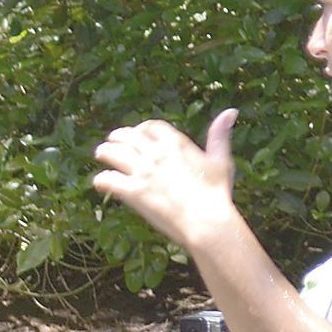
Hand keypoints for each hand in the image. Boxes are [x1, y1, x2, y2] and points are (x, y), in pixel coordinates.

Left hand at [91, 109, 240, 251]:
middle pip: (128, 137)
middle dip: (118, 137)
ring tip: (100, 153)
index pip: (151, 127)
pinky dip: (102, 180)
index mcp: (176, 143)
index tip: (137, 132)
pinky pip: (109, 181)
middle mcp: (155, 153)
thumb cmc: (217, 193)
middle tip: (112, 140)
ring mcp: (142, 172)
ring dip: (105, 152)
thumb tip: (231, 111)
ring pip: (114, 154)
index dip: (141, 128)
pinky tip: (99, 182)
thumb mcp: (221, 160)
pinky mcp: (133, 192)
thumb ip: (219, 135)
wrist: (206, 221)